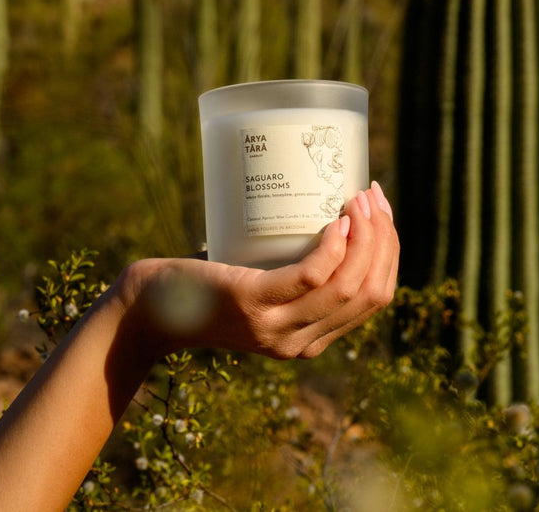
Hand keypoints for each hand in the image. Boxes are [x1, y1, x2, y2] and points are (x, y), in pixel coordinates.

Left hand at [121, 181, 399, 360]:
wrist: (149, 307)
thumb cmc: (206, 285)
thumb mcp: (263, 284)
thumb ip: (293, 265)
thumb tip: (328, 203)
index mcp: (312, 339)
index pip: (375, 298)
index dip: (389, 251)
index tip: (382, 211)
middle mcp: (301, 342)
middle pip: (369, 290)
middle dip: (383, 238)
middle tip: (371, 196)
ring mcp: (276, 328)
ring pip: (347, 284)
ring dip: (364, 236)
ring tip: (357, 200)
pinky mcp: (252, 304)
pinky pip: (309, 277)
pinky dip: (331, 247)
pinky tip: (334, 222)